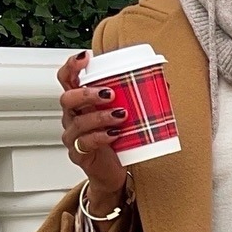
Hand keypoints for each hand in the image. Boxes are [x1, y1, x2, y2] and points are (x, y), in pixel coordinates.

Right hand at [57, 52, 127, 212]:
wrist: (112, 173)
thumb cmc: (116, 140)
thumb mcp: (124, 115)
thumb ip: (137, 98)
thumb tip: (165, 84)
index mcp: (80, 103)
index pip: (66, 79)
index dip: (72, 66)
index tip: (86, 57)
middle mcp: (72, 117)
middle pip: (67, 99)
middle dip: (87, 93)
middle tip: (110, 93)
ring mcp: (73, 136)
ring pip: (79, 122)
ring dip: (100, 116)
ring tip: (121, 115)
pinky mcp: (79, 154)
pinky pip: (86, 143)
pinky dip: (102, 137)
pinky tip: (115, 134)